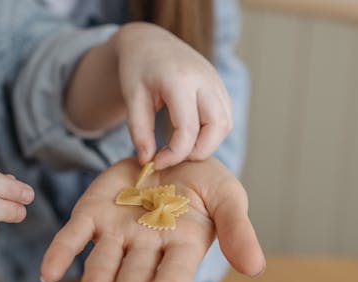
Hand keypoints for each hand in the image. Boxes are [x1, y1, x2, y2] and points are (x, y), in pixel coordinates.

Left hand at [40, 157, 264, 281]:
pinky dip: (60, 254)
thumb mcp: (227, 196)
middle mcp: (147, 248)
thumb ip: (238, 229)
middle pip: (134, 274)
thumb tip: (257, 268)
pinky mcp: (92, 215)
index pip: (174, 273)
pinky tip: (48, 272)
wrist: (168, 149)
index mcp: (182, 247)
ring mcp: (117, 234)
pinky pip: (73, 236)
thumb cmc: (204, 181)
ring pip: (103, 262)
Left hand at [115, 23, 232, 169]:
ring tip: (181, 146)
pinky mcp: (219, 86)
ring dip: (208, 143)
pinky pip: (225, 116)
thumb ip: (139, 131)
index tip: (156, 162)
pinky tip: (190, 135)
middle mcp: (205, 79)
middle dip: (199, 151)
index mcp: (180, 80)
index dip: (174, 154)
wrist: (149, 42)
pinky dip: (211, 132)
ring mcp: (216, 81)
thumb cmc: (137, 69)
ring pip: (226, 124)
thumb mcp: (132, 98)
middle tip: (174, 157)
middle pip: (218, 127)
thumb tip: (148, 161)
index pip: (188, 130)